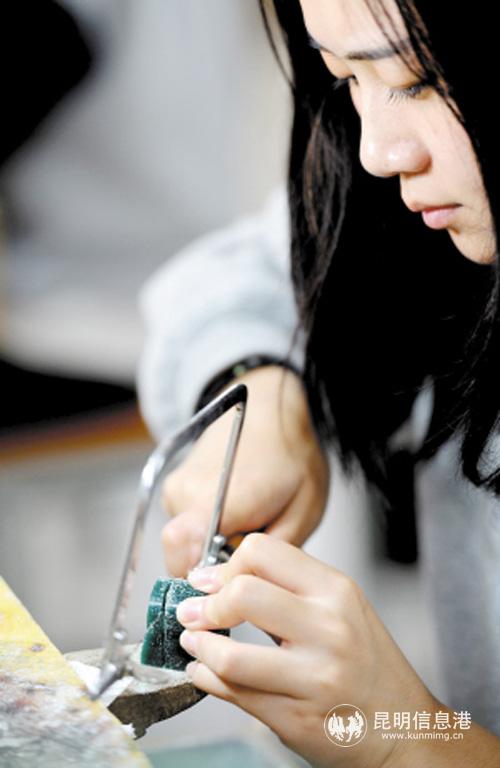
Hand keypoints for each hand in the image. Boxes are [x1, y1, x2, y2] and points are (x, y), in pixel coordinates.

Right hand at [161, 366, 329, 575]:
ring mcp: (176, 488)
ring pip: (183, 546)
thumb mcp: (303, 510)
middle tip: (248, 555)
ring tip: (246, 527)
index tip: (225, 592)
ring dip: (210, 550)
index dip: (199, 580)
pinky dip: (206, 533)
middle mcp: (188, 490)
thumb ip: (272, 555)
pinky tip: (233, 516)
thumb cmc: (291, 455)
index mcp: (223, 493)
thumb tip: (249, 591)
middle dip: (213, 569)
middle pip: (182, 556)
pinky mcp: (173, 489)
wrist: (268, 410)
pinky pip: (184, 528)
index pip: (183, 547)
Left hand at [175, 533, 442, 767]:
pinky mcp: (296, 718)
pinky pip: (234, 694)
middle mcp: (328, 629)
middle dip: (204, 604)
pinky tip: (205, 671)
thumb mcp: (342, 608)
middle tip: (191, 610)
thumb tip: (222, 577)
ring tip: (193, 641)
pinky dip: (207, 679)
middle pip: (242, 594)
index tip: (208, 580)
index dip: (225, 565)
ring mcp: (313, 677)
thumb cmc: (368, 666)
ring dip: (198, 646)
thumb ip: (290, 588)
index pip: (263, 551)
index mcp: (336, 591)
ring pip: (230, 655)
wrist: (403, 729)